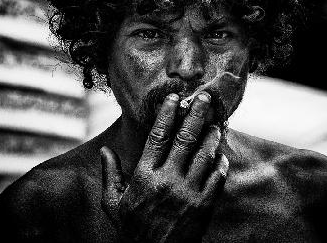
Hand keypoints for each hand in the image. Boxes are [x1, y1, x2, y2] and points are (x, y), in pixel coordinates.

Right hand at [100, 92, 228, 242]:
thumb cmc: (133, 230)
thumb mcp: (113, 204)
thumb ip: (110, 175)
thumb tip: (105, 150)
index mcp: (145, 176)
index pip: (158, 136)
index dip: (167, 114)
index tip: (174, 98)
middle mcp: (168, 180)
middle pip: (185, 139)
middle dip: (196, 114)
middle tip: (204, 98)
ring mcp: (188, 193)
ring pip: (205, 155)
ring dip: (212, 136)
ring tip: (216, 123)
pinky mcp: (204, 206)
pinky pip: (217, 178)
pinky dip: (220, 163)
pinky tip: (221, 155)